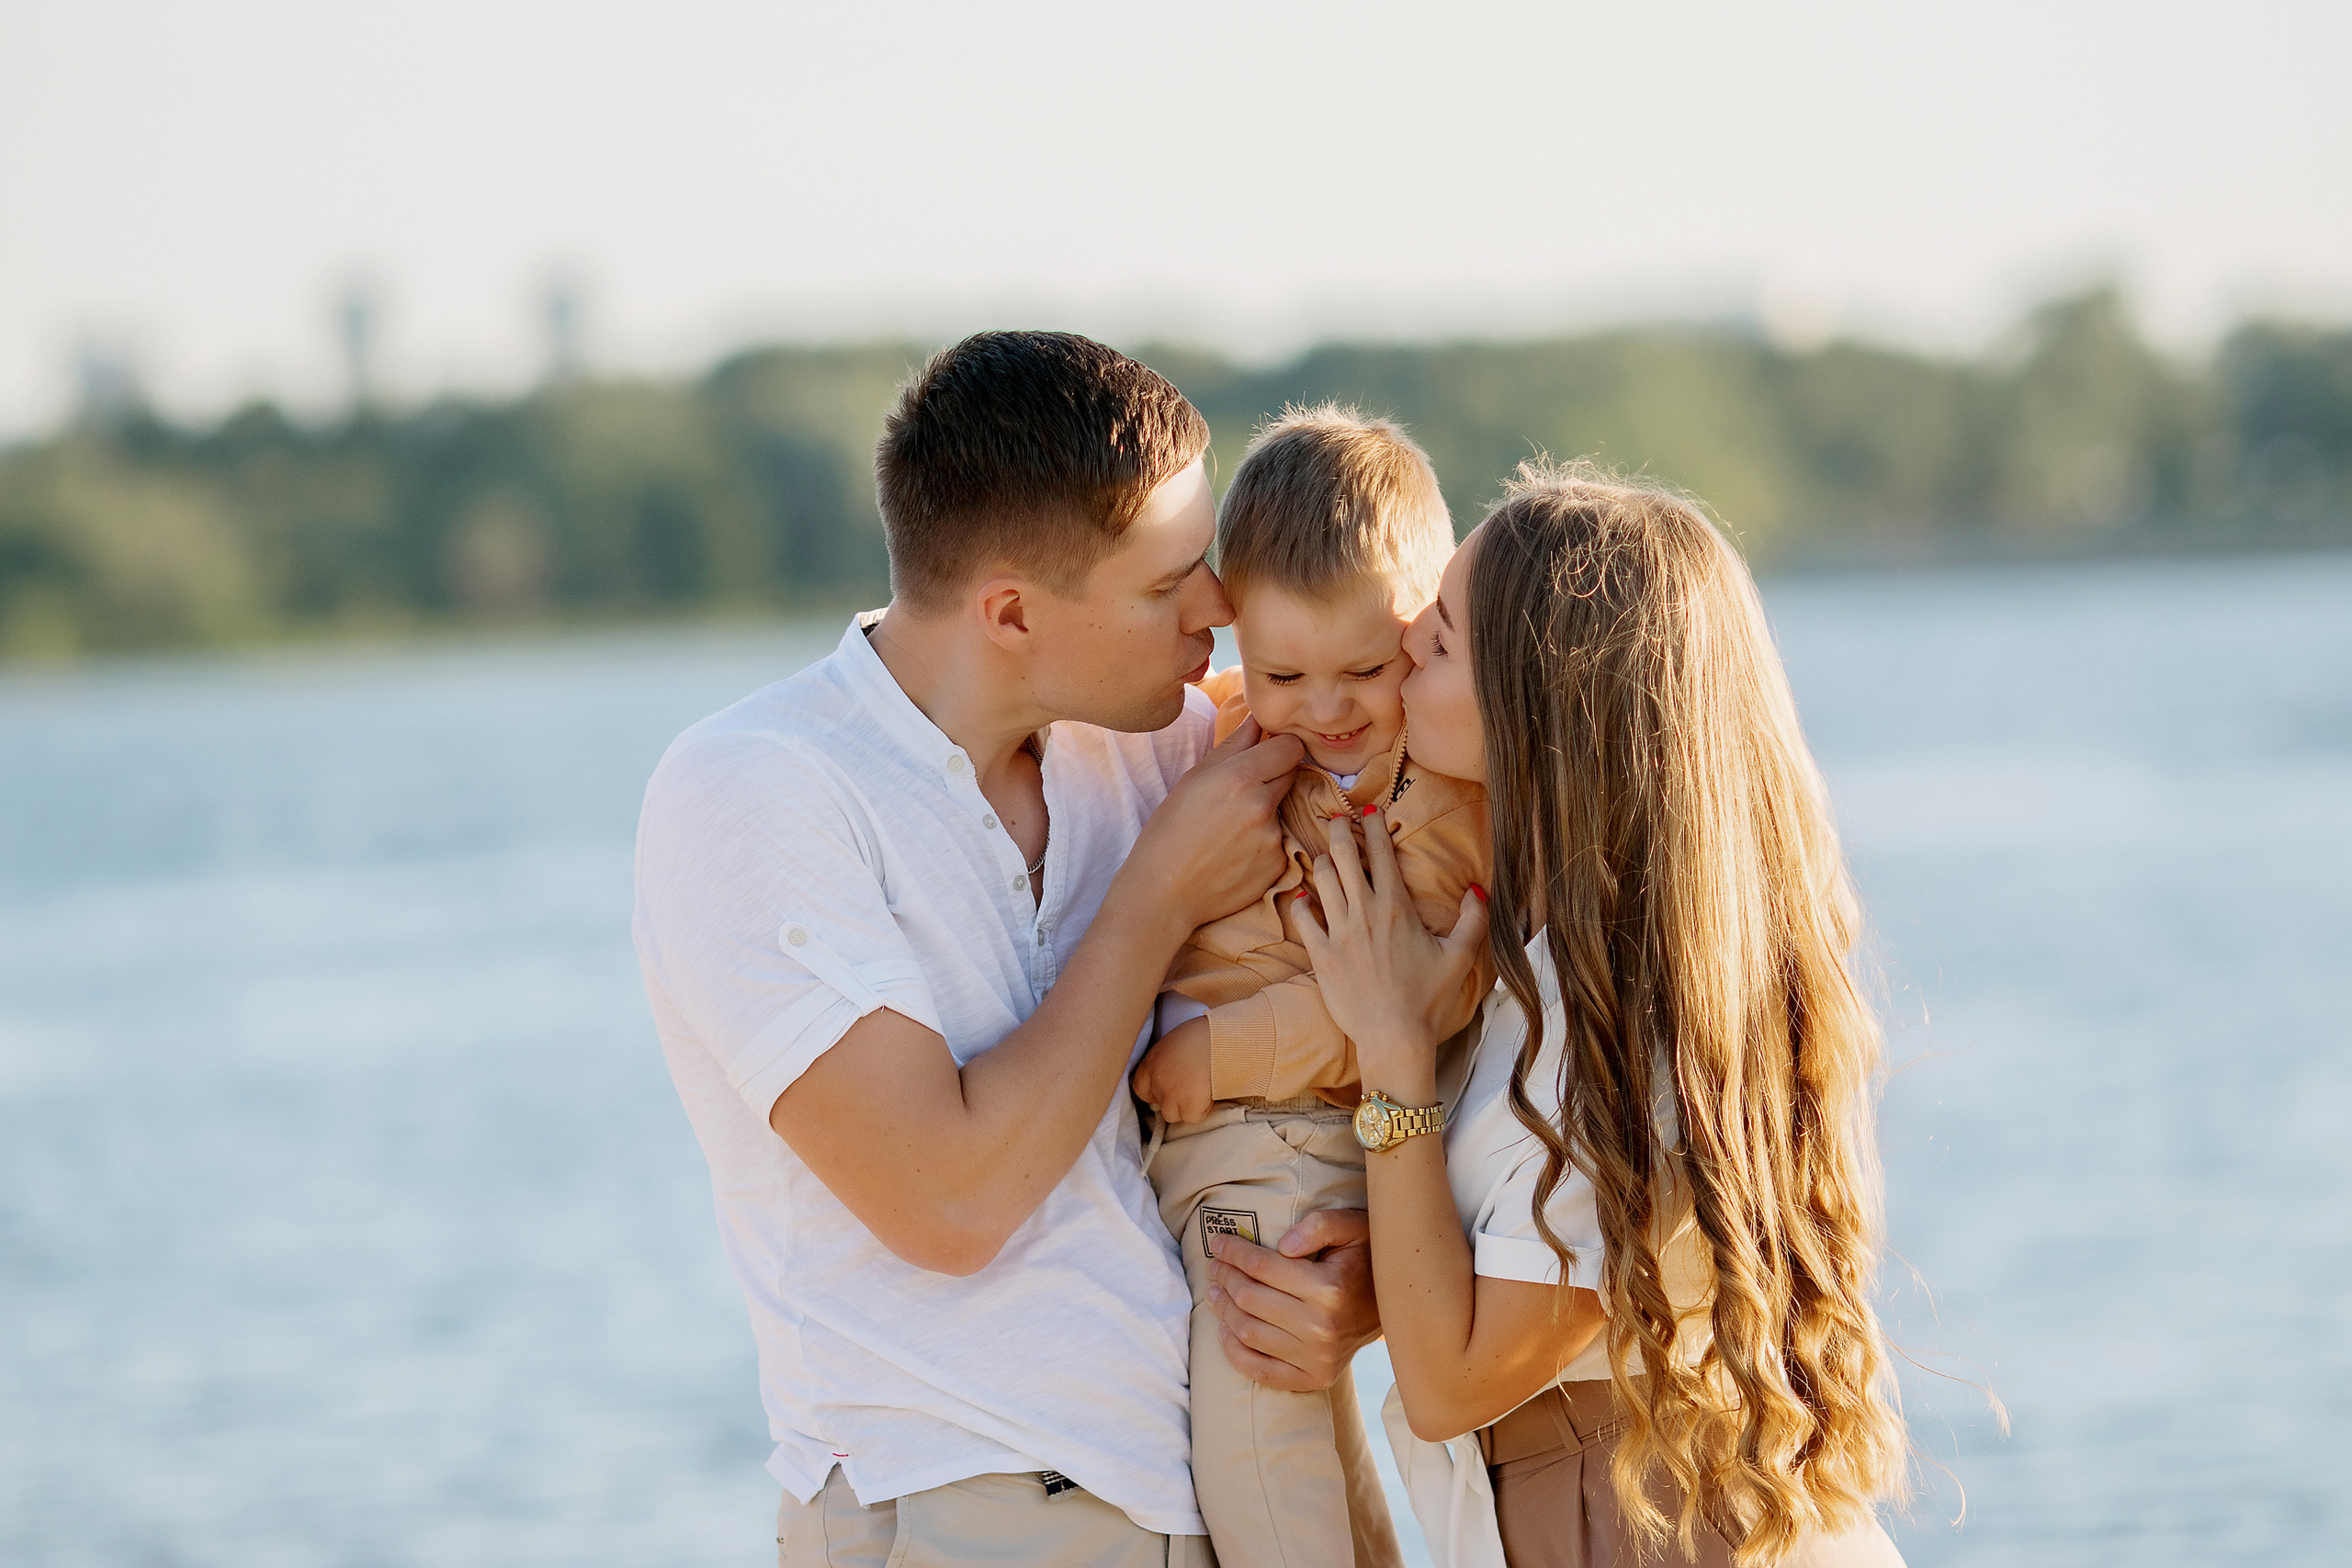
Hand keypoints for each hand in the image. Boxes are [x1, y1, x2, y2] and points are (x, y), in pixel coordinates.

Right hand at [1119, 719, 1302, 935]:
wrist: (1165, 891)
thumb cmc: (1169, 831)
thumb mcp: (1193, 779)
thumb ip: (1233, 746)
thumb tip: (1259, 719)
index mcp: (1240, 777)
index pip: (1292, 746)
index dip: (1282, 747)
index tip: (1270, 752)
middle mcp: (1262, 805)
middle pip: (1292, 774)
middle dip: (1274, 776)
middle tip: (1242, 792)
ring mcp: (1273, 837)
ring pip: (1283, 809)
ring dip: (1266, 812)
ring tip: (1231, 830)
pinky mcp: (1278, 864)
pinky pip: (1280, 841)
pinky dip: (1264, 843)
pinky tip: (1235, 853)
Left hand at [1130, 1017, 1214, 1123]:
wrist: (1220, 1040)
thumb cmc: (1204, 1034)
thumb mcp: (1178, 1042)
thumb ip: (1170, 1060)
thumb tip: (1177, 1072)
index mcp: (1153, 1061)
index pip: (1141, 1088)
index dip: (1154, 1093)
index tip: (1169, 1091)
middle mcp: (1157, 1079)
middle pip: (1158, 1103)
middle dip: (1173, 1100)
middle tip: (1191, 1089)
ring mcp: (1171, 1094)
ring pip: (1171, 1115)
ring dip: (1185, 1108)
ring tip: (1202, 1094)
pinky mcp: (1188, 1105)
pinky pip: (1192, 1117)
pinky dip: (1202, 1110)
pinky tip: (1210, 1095)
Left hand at [1204, 1209, 1381, 1390]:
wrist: (1398, 1304)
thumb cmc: (1368, 1258)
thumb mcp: (1352, 1227)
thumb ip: (1319, 1226)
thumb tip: (1283, 1246)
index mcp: (1330, 1288)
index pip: (1262, 1267)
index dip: (1233, 1251)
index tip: (1218, 1242)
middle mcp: (1322, 1328)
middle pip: (1250, 1299)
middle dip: (1224, 1277)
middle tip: (1215, 1264)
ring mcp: (1318, 1358)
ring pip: (1249, 1333)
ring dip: (1223, 1310)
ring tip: (1214, 1291)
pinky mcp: (1316, 1378)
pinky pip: (1261, 1371)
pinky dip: (1235, 1352)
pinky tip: (1225, 1330)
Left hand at [1293, 807, 1488, 1080]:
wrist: (1393, 1036)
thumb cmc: (1427, 998)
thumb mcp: (1460, 957)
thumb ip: (1474, 920)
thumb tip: (1477, 890)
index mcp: (1397, 907)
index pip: (1380, 852)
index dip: (1373, 825)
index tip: (1368, 810)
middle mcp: (1364, 912)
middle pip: (1342, 854)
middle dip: (1338, 829)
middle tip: (1336, 819)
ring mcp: (1339, 932)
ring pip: (1320, 879)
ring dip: (1321, 861)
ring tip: (1324, 856)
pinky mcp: (1320, 954)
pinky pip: (1302, 917)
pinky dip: (1301, 902)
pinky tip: (1304, 898)